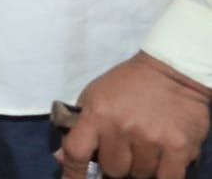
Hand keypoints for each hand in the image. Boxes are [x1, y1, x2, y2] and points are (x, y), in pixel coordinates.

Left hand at [58, 52, 211, 178]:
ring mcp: (151, 139)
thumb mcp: (94, 96)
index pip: (76, 152)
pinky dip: (162, 173)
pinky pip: (167, 178)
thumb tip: (62, 158)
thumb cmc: (127, 84)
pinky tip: (161, 159)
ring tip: (145, 145)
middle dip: (116, 163)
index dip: (72, 173)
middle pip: (113, 169)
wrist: (171, 72)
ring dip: (140, 166)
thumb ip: (79, 126)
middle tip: (124, 148)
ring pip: (139, 175)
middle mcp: (122, 128)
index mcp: (97, 114)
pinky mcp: (178, 147)